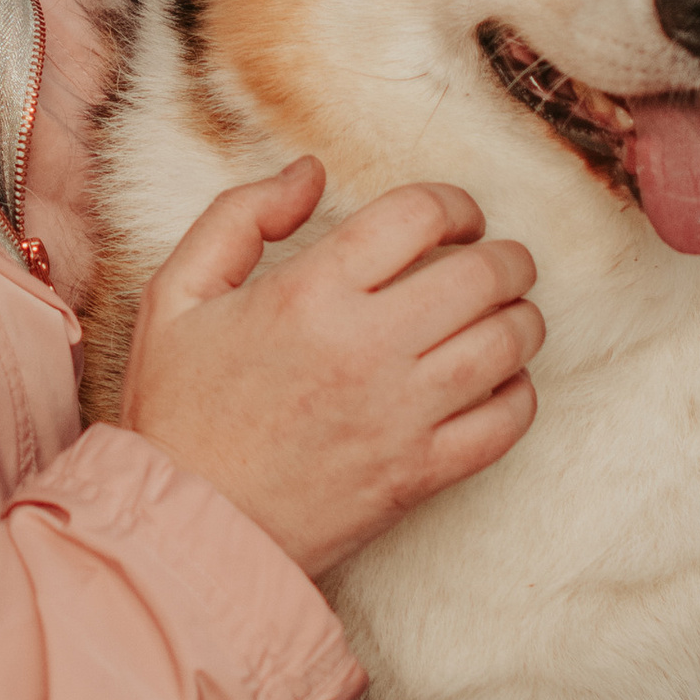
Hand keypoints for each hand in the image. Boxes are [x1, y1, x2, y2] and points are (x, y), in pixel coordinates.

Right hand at [114, 158, 541, 582]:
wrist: (185, 528)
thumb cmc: (177, 412)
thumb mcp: (176, 295)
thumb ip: (239, 216)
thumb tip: (310, 172)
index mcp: (307, 294)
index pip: (420, 215)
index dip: (455, 203)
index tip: (457, 219)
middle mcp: (364, 348)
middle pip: (485, 274)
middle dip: (507, 257)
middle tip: (499, 263)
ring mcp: (399, 416)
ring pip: (508, 344)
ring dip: (522, 319)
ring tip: (506, 316)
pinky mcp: (418, 474)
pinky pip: (506, 422)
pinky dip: (519, 394)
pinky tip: (499, 383)